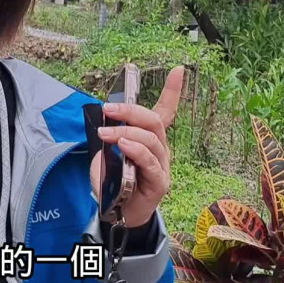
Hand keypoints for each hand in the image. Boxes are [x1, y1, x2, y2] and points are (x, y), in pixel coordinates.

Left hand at [89, 66, 184, 227]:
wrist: (118, 212)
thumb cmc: (114, 181)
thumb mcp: (104, 155)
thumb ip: (107, 140)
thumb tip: (105, 126)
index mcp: (149, 138)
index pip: (165, 111)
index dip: (173, 91)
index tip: (179, 70)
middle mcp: (160, 149)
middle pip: (154, 121)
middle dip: (131, 110)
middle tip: (108, 108)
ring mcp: (161, 165)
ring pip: (151, 140)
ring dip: (126, 132)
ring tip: (106, 133)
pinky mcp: (159, 182)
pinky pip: (150, 162)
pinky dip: (136, 151)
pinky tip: (123, 145)